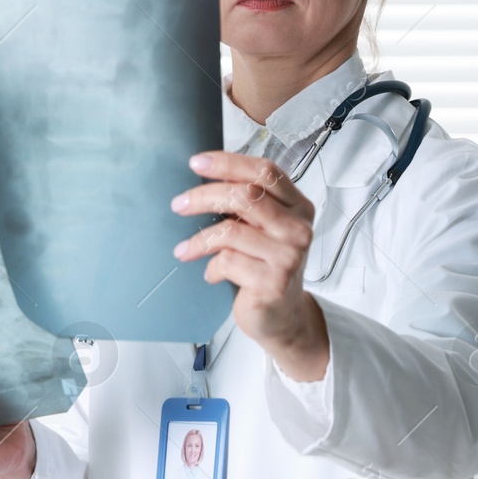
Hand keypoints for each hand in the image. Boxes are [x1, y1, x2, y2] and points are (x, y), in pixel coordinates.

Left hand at [172, 151, 328, 381]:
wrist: (283, 316)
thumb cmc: (266, 266)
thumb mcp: (263, 229)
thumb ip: (247, 204)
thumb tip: (202, 176)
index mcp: (298, 206)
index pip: (265, 171)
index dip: (228, 162)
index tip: (196, 163)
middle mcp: (298, 228)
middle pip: (245, 196)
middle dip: (204, 196)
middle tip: (179, 204)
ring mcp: (289, 255)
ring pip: (231, 231)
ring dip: (199, 240)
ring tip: (185, 250)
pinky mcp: (274, 282)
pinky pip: (228, 262)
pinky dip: (212, 267)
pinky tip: (212, 274)